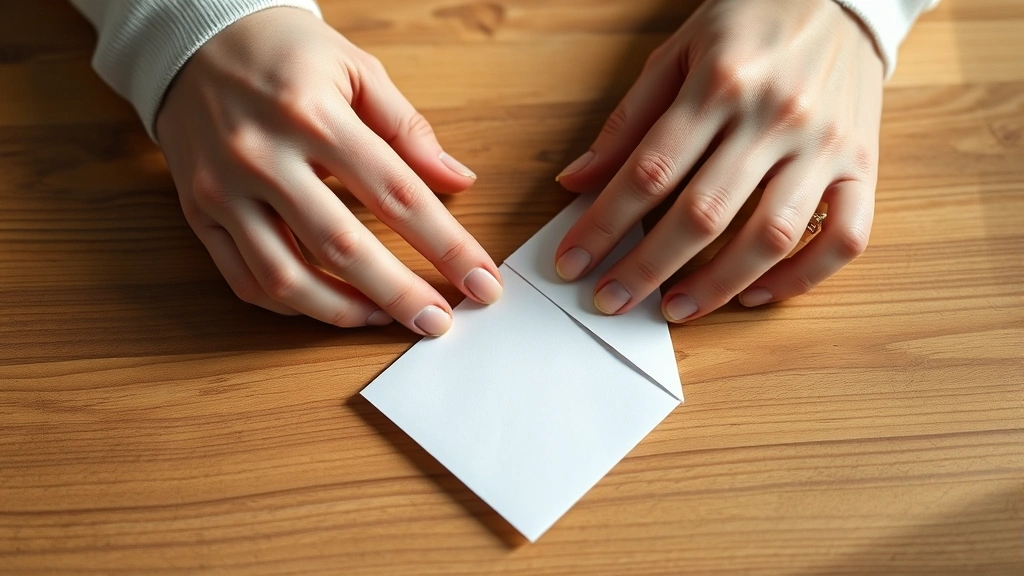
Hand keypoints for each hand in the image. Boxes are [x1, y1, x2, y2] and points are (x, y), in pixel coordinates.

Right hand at [157, 7, 501, 335]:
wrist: (191, 38)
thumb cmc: (283, 52)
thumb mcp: (356, 69)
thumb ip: (409, 130)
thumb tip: (458, 180)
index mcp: (314, 115)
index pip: (398, 194)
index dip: (447, 246)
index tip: (480, 280)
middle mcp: (264, 156)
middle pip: (344, 247)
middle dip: (401, 294)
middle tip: (438, 322)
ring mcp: (225, 190)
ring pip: (286, 276)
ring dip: (343, 311)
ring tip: (384, 319)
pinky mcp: (199, 212)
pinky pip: (243, 278)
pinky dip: (289, 304)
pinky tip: (327, 304)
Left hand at [554, 0, 881, 321]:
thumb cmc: (750, 22)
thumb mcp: (677, 53)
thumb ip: (627, 121)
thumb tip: (576, 181)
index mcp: (720, 84)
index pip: (648, 173)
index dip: (604, 227)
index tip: (572, 263)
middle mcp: (775, 118)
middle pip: (701, 214)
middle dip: (646, 269)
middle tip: (610, 301)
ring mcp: (826, 146)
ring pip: (770, 237)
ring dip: (716, 286)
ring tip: (674, 309)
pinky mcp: (864, 165)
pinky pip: (844, 239)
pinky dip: (799, 279)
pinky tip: (754, 294)